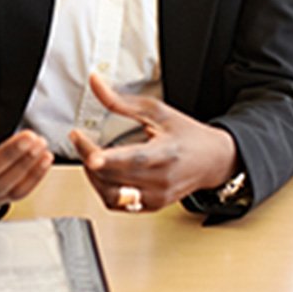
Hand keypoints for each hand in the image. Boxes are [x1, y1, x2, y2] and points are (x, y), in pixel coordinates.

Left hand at [69, 72, 238, 212]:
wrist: (212, 160)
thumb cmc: (187, 135)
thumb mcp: (157, 111)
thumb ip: (121, 101)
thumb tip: (96, 84)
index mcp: (165, 153)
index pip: (134, 160)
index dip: (110, 160)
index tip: (90, 154)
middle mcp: (161, 180)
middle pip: (115, 176)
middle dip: (89, 158)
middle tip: (80, 141)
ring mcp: (156, 197)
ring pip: (112, 194)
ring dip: (94, 177)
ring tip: (90, 158)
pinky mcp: (151, 206)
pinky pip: (118, 204)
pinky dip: (104, 189)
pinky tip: (104, 174)